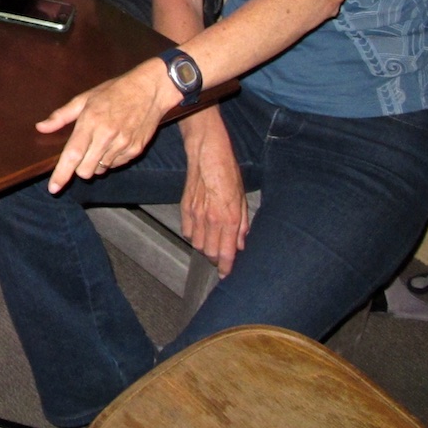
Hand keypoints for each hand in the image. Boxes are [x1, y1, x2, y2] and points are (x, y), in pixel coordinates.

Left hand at [37, 59, 172, 191]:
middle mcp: (107, 136)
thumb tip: (40, 127)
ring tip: (101, 142)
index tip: (53, 188)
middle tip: (81, 152)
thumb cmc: (114, 92)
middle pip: (85, 170)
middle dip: (79, 168)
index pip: (72, 155)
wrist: (149, 90)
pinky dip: (111, 159)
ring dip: (96, 163)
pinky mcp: (135, 150)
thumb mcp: (84, 98)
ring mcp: (123, 145)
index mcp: (91, 122)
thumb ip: (61, 116)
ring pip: (101, 170)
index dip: (61, 174)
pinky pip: (116, 165)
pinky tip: (114, 142)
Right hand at [179, 115, 248, 276]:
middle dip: (216, 260)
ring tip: (213, 245)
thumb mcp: (243, 198)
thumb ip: (242, 224)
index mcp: (228, 218)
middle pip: (209, 253)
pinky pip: (187, 231)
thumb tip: (241, 244)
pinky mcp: (184, 208)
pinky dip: (194, 236)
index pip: (226, 253)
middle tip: (222, 260)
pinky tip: (201, 232)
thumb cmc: (228, 172)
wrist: (207, 153)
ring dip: (205, 248)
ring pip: (197, 244)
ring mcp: (195, 214)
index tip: (227, 274)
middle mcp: (211, 220)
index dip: (226, 267)